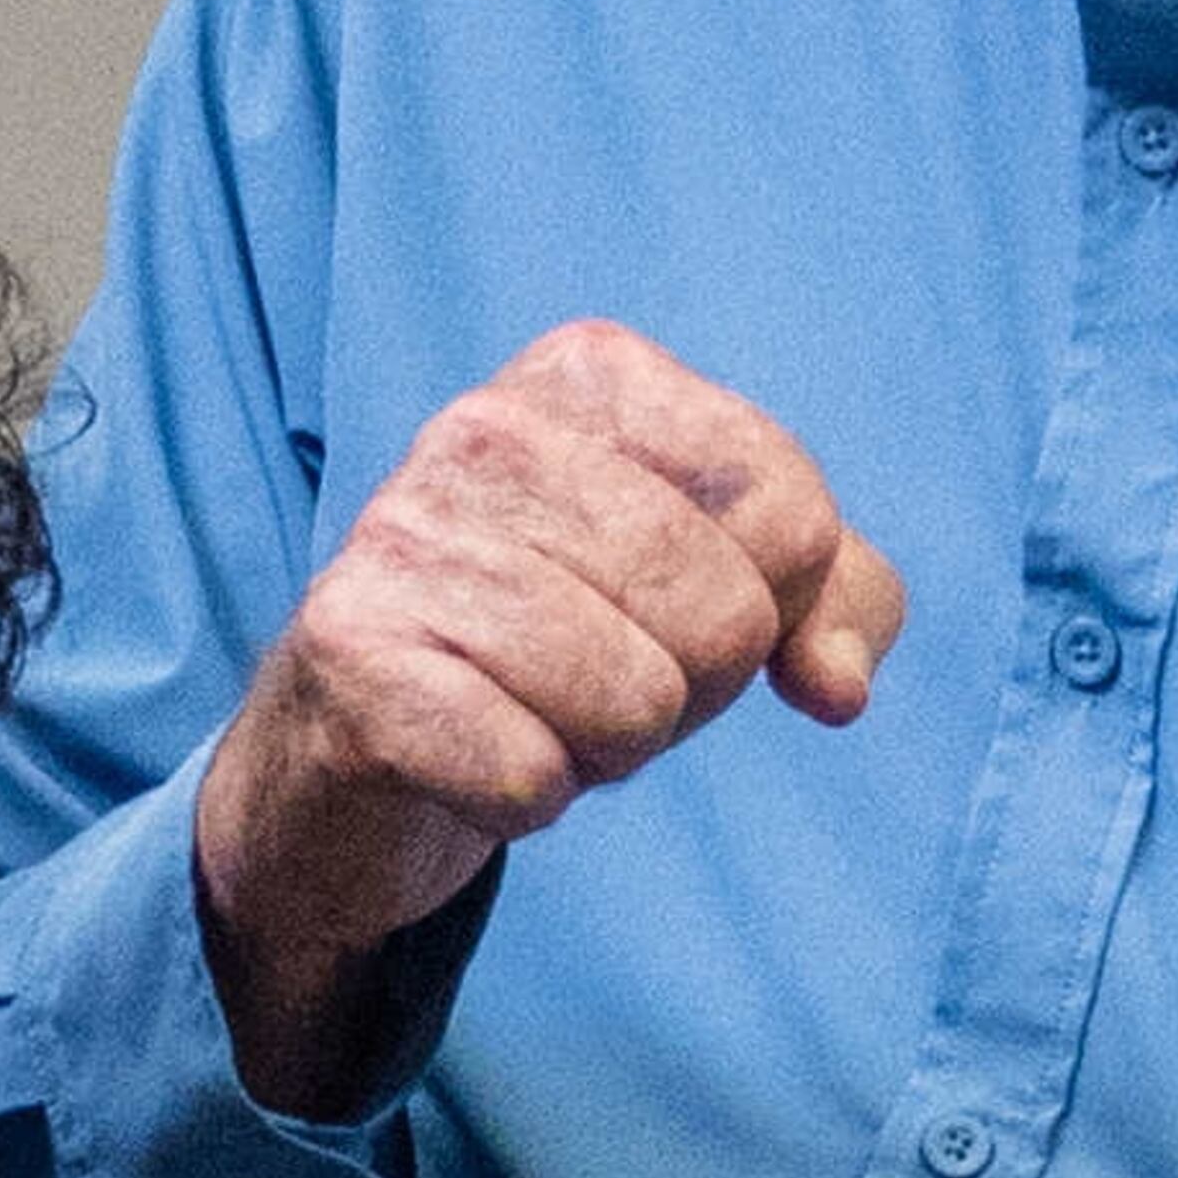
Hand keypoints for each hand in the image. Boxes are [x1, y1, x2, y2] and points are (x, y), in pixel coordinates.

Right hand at [193, 321, 906, 1109]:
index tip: (669, 622)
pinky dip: (520, 803)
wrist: (338, 760)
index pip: (789, 514)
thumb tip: (839, 686)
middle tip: (586, 684)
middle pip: (723, 616)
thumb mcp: (710, 592)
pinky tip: (465, 763)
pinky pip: (531, 776)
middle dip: (681, 694)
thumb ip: (830, 602)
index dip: (766, 615)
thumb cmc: (543, 654)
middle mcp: (485, 428)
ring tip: (525, 716)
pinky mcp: (350, 657)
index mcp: (586, 374)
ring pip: (633, 703)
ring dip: (598, 753)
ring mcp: (404, 538)